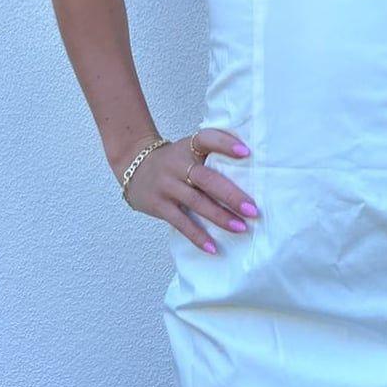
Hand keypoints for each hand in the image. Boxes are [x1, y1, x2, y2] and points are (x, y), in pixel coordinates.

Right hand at [121, 128, 259, 254]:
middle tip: (252, 209)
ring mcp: (167, 185)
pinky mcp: (159, 205)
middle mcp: (177, 165)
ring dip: (220, 217)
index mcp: (188, 147)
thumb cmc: (174, 160)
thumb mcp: (189, 148)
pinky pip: (180, 222)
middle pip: (206, 178)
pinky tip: (213, 247)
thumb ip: (212, 153)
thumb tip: (252, 166)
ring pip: (196, 202)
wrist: (134, 165)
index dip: (225, 144)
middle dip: (231, 194)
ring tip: (241, 227)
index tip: (246, 152)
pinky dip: (197, 235)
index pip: (206, 139)